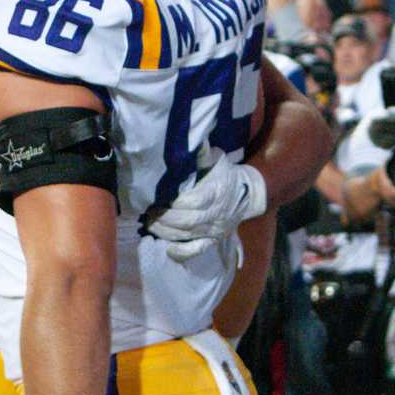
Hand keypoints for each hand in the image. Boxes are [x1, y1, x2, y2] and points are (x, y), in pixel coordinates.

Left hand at [147, 159, 266, 259]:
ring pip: (186, 235)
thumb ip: (202, 154)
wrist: (247, 194)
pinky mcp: (213, 240)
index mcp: (216, 192)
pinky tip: (167, 248)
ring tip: (149, 224)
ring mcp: (214, 229)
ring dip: (164, 231)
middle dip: (163, 218)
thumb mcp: (217, 159)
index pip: (193, 201)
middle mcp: (216, 213)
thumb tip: (190, 142)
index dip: (173, 203)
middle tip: (147, 212)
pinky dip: (181, 253)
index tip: (157, 198)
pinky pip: (196, 250)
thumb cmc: (226, 174)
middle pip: (186, 221)